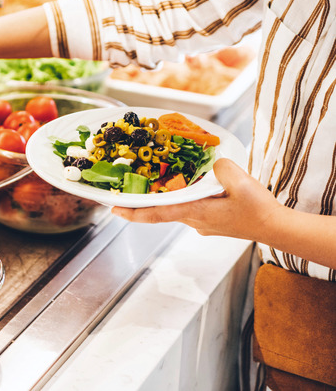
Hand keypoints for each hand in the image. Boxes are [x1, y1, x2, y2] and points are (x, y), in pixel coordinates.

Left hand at [111, 158, 284, 240]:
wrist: (277, 227)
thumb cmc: (259, 209)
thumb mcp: (240, 181)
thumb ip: (221, 167)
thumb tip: (212, 164)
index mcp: (196, 212)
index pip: (157, 213)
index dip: (133, 212)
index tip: (113, 210)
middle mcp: (194, 221)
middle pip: (162, 209)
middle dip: (145, 200)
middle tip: (126, 188)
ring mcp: (202, 223)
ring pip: (177, 208)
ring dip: (166, 198)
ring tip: (157, 181)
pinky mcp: (211, 222)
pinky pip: (191, 208)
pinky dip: (185, 198)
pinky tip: (191, 186)